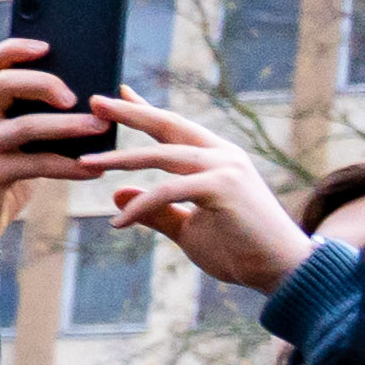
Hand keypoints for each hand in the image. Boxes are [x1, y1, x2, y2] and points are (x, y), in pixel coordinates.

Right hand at [0, 39, 104, 282]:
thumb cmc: (0, 179)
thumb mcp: (12, 143)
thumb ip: (34, 118)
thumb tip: (93, 99)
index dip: (15, 48)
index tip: (48, 46)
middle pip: (4, 83)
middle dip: (45, 82)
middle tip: (77, 96)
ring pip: (25, 125)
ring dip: (69, 125)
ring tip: (101, 127)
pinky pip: (36, 164)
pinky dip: (70, 166)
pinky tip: (94, 170)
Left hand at [96, 93, 314, 300]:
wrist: (278, 270)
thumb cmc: (237, 248)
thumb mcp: (186, 227)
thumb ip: (155, 210)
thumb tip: (117, 194)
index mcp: (215, 158)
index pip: (173, 128)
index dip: (144, 110)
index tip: (115, 94)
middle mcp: (222, 155)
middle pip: (168, 126)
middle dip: (130, 113)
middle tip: (94, 102)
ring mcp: (226, 168)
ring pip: (163, 155)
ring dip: (121, 158)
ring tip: (85, 162)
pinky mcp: (224, 188)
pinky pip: (168, 191)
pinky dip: (140, 206)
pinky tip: (117, 223)